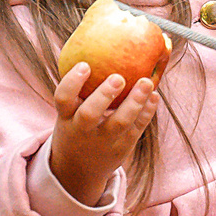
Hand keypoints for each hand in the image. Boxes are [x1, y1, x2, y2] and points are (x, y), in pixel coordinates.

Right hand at [49, 61, 159, 206]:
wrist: (78, 171)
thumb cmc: (76, 127)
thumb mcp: (68, 113)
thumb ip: (80, 89)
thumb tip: (98, 45)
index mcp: (65, 117)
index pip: (62, 98)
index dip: (72, 82)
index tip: (85, 65)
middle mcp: (82, 130)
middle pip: (90, 114)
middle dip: (104, 95)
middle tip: (118, 77)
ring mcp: (103, 141)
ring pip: (119, 123)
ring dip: (135, 102)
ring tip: (147, 82)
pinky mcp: (122, 148)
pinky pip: (136, 129)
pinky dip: (146, 113)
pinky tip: (153, 97)